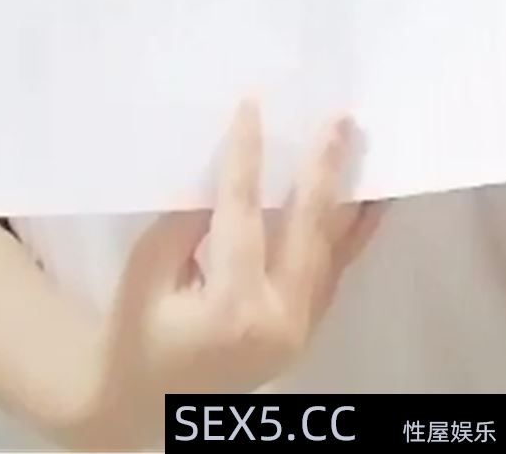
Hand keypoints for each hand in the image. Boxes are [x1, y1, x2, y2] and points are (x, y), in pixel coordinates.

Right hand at [93, 101, 382, 448]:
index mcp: (230, 307)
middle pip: (306, 228)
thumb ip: (188, 220)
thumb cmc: (134, 330)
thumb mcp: (148, 268)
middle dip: (323, 168)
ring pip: (331, 249)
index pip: (242, 214)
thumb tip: (230, 169)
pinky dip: (354, 232)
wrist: (143, 399)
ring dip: (349, 194)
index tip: (254, 106)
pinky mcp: (307, 328)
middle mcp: (278, 318)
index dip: (246, 156)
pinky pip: (335, 271)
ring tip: (362, 145)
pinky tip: (371, 198)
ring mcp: (300, 328)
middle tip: (339, 120)